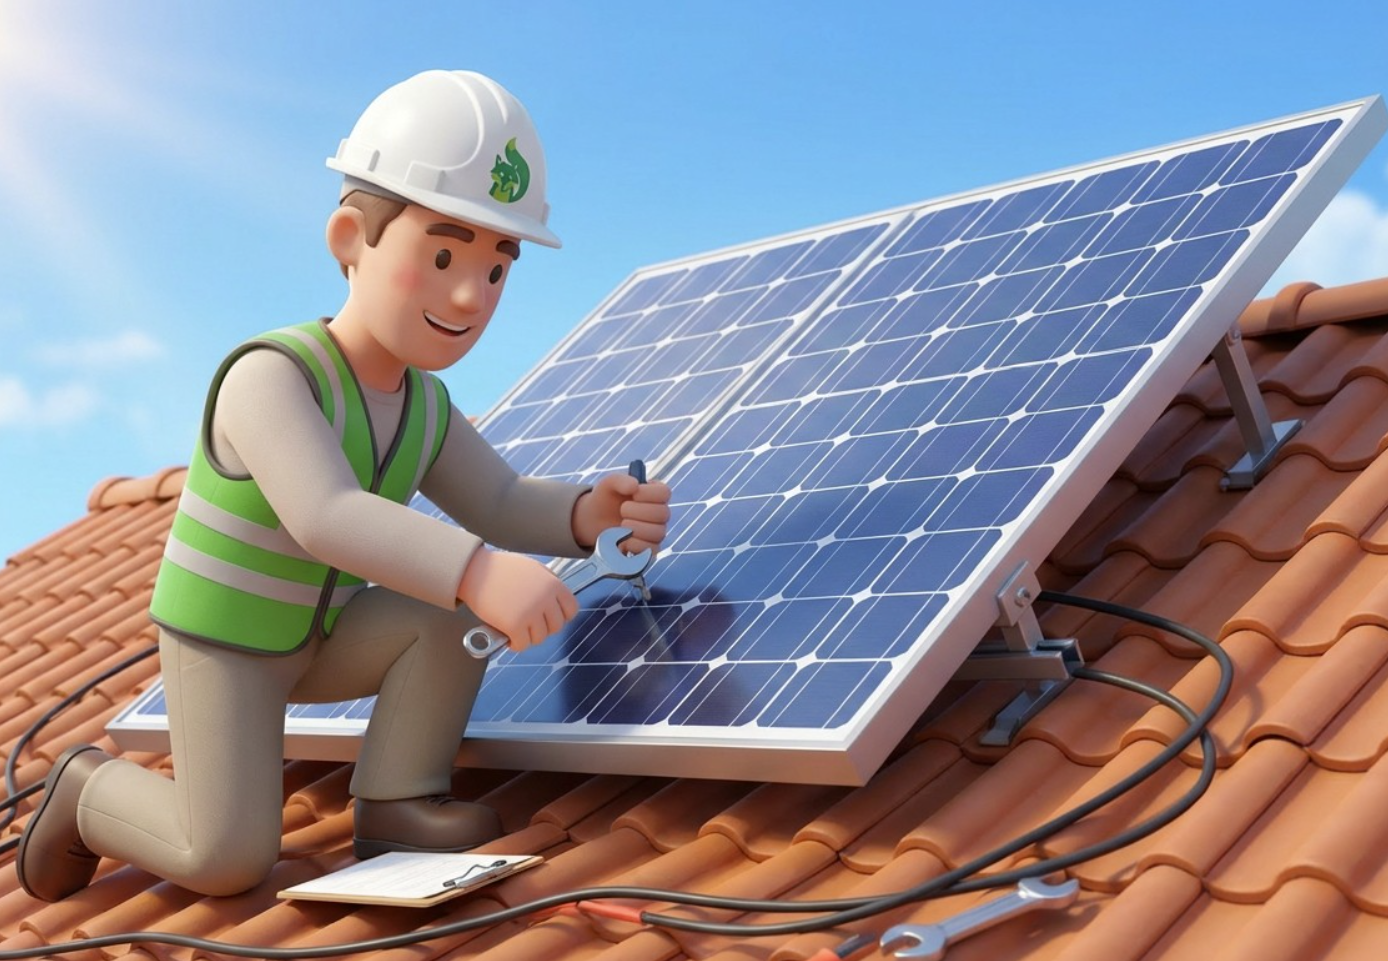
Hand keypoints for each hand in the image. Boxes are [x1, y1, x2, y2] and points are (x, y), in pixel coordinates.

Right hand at [457, 550, 577, 651]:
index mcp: (553, 584)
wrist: (475, 570)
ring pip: (539, 638)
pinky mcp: (514, 625)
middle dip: (543, 628)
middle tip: (529, 625)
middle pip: (556, 627)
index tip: (549, 618)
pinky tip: (508, 638)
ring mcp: (531, 613)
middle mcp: (545, 599)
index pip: (571, 609)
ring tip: (517, 630)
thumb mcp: (532, 568)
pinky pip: (522, 645)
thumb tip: (555, 602)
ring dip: (528, 637)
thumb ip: (547, 583)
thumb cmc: (500, 568)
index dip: (561, 616)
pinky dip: (515, 645)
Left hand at [572, 472, 671, 553]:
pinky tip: (623, 540)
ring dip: (635, 529)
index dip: (649, 494)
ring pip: (658, 533)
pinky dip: (635, 546)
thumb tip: (635, 485)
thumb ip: (620, 480)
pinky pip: (651, 551)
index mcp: (654, 493)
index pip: (665, 493)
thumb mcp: (608, 484)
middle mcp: (659, 513)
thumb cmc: (606, 498)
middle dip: (638, 512)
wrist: (594, 520)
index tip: (633, 494)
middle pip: (663, 514)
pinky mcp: (649, 549)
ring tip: (621, 526)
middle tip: (622, 510)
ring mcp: (656, 532)